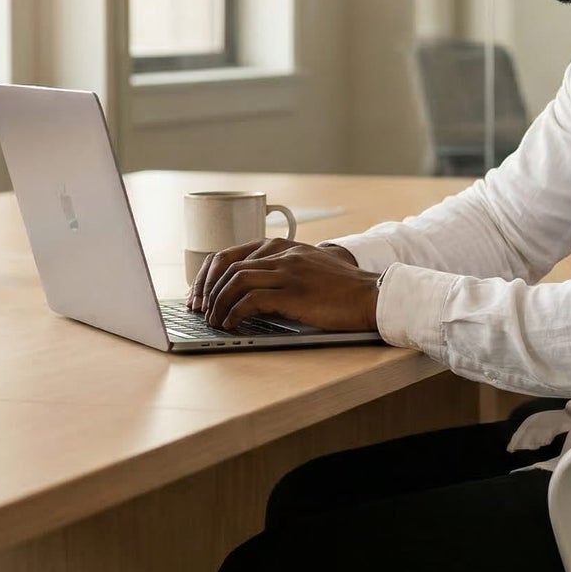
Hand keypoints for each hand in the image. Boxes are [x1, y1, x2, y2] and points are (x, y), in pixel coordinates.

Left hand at [188, 238, 378, 332]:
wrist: (372, 295)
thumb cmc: (342, 288)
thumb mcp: (309, 268)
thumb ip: (283, 269)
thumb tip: (250, 292)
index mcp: (282, 247)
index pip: (230, 254)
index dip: (208, 275)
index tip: (200, 294)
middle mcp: (282, 254)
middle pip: (228, 265)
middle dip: (206, 290)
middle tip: (199, 310)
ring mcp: (288, 272)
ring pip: (236, 280)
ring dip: (218, 302)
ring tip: (213, 320)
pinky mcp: (294, 293)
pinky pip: (252, 300)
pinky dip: (235, 313)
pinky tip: (231, 324)